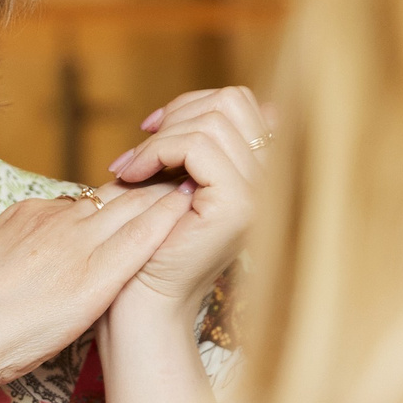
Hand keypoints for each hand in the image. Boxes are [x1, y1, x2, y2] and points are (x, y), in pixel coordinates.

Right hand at [0, 180, 192, 385]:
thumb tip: (37, 259)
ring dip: (165, 195)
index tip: (143, 191)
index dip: (119, 195)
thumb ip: (19, 252)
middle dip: (153, 184)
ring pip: (131, 208)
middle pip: (115, 194)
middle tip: (188, 172)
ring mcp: (74, 245)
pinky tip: (188, 211)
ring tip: (199, 182)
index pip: (85, 199)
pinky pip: (137, 238)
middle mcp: (54, 222)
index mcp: (27, 217)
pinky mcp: (90, 276)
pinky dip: (164, 221)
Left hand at [105, 86, 269, 317]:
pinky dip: (157, 151)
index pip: (241, 103)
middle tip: (140, 150)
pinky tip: (132, 175)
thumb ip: (197, 146)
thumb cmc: (155, 245)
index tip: (152, 130)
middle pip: (232, 100)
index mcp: (264, 172)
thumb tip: (204, 105)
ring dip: (160, 138)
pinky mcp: (238, 203)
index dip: (192, 104)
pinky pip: (196, 146)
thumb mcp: (180, 182)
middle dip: (178, 114)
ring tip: (130, 168)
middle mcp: (272, 180)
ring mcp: (260, 192)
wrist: (147, 301)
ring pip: (212, 120)